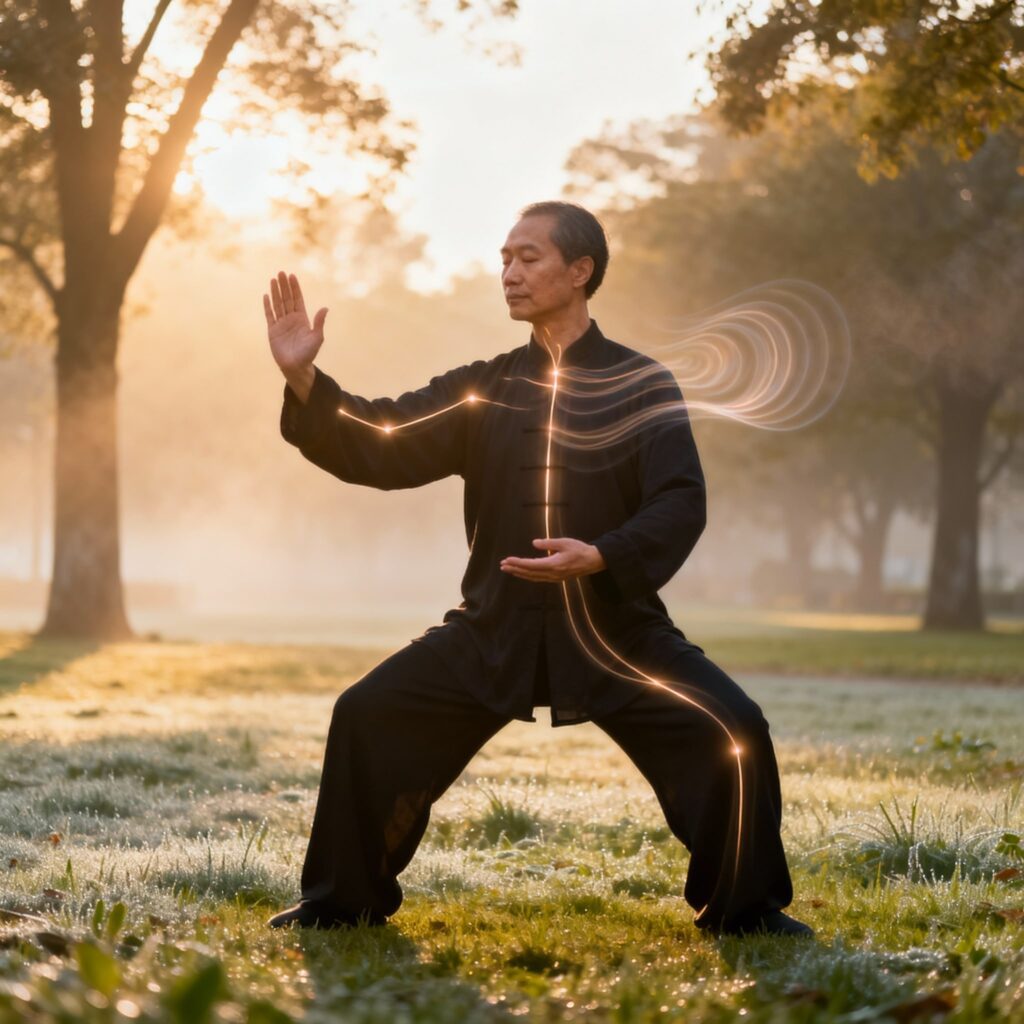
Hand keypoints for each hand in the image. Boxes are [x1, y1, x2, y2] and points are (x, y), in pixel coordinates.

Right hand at [263, 271, 327, 395]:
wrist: (296, 367)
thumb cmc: (308, 354)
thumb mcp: (317, 338)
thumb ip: (319, 323)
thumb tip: (325, 308)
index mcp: (302, 319)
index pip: (297, 299)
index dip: (295, 288)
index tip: (292, 276)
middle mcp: (291, 319)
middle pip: (286, 298)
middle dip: (284, 286)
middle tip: (281, 272)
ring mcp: (281, 324)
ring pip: (277, 304)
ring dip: (275, 292)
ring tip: (273, 279)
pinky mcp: (272, 331)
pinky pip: (269, 315)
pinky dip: (267, 306)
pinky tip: (266, 295)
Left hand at [500, 537, 606, 582]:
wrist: (593, 561)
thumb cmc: (579, 550)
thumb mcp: (564, 542)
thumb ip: (548, 543)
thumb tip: (534, 543)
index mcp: (553, 564)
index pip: (530, 565)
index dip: (517, 563)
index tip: (507, 560)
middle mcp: (552, 574)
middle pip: (529, 573)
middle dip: (515, 569)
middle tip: (502, 566)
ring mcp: (554, 577)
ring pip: (533, 577)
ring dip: (520, 573)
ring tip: (509, 570)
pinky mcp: (556, 578)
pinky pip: (538, 578)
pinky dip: (528, 576)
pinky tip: (523, 573)